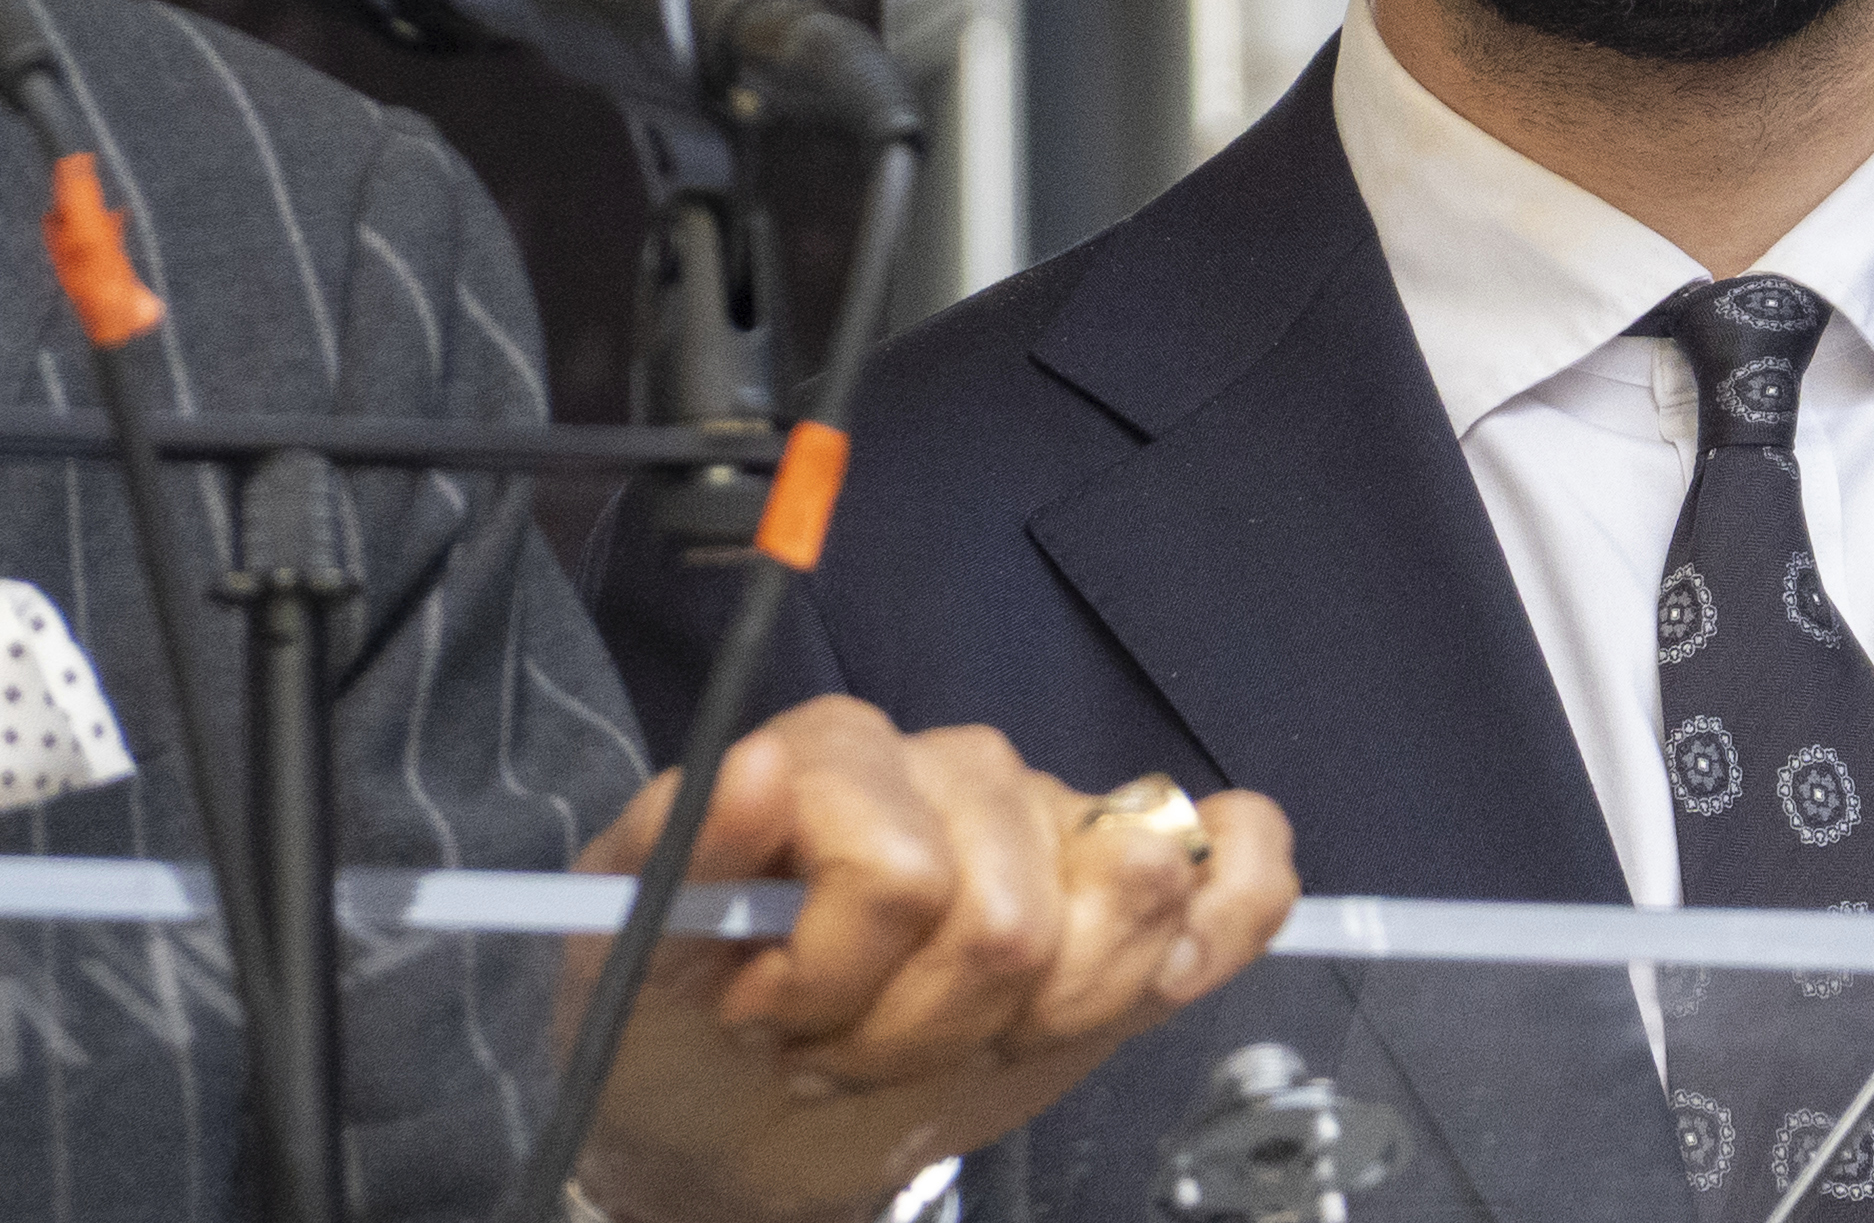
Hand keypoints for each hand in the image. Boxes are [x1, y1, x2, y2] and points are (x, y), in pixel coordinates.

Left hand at [559, 696, 1295, 1222]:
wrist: (727, 1122)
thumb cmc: (680, 1033)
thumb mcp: (633, 957)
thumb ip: (683, 855)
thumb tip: (753, 772)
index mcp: (838, 752)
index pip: (903, 869)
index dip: (836, 981)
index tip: (763, 1017)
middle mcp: (958, 765)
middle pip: (1010, 915)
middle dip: (918, 1029)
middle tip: (837, 1048)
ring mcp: (1057, 820)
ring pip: (1129, 897)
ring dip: (1026, 1020)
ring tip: (929, 1039)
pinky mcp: (1130, 891)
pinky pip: (1240, 857)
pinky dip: (1226, 912)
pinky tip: (1160, 975)